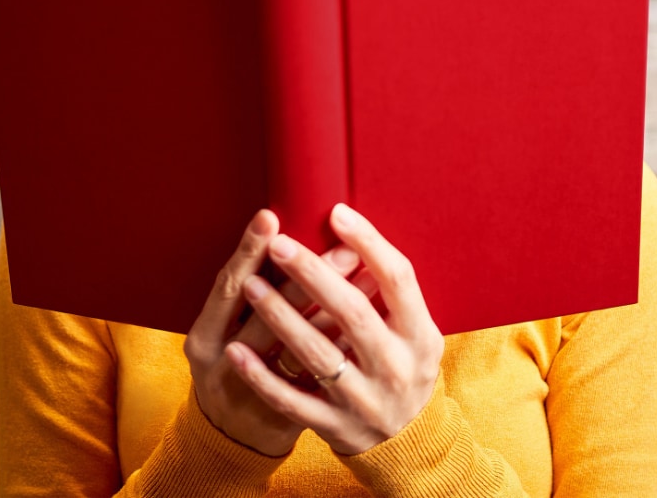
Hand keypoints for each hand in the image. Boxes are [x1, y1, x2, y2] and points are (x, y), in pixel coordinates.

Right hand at [184, 209, 362, 456]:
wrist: (230, 442)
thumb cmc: (229, 365)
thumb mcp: (221, 330)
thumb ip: (245, 288)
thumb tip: (281, 234)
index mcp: (202, 339)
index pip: (226, 287)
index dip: (247, 251)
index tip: (271, 217)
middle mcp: (224, 368)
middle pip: (267, 314)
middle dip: (307, 275)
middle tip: (341, 243)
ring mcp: (258, 397)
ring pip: (301, 347)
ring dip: (336, 304)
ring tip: (363, 270)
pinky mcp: (288, 418)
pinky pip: (323, 377)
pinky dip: (343, 343)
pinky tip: (366, 317)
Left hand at [224, 203, 444, 454]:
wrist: (408, 443)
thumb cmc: (402, 364)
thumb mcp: (414, 329)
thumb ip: (390, 291)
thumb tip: (352, 233)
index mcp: (420, 335)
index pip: (398, 279)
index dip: (369, 243)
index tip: (337, 213)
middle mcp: (396, 367)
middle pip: (352, 312)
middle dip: (312, 274)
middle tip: (279, 245)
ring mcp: (365, 401)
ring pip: (317, 354)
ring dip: (280, 316)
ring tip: (250, 283)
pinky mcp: (336, 428)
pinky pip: (293, 400)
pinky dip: (262, 376)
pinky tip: (236, 350)